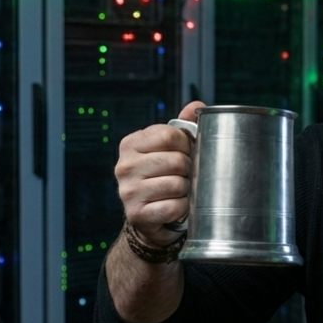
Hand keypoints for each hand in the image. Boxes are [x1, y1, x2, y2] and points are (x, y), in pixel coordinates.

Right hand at [114, 101, 204, 249]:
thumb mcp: (167, 149)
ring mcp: (128, 191)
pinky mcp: (137, 214)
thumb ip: (181, 126)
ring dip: (186, 190)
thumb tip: (197, 105)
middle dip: (189, 169)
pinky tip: (175, 206)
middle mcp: (124, 166)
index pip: (170, 135)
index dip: (187, 144)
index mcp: (130, 144)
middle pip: (177, 161)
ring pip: (178, 185)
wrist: (148, 217)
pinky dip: (182, 208)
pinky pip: (174, 207)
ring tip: (179, 191)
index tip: (187, 152)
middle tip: (185, 175)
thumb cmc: (160, 177)